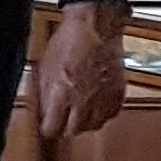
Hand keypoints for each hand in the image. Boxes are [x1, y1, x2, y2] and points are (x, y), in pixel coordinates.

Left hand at [35, 0, 131, 144]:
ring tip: (78, 114)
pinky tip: (95, 107)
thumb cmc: (68, 43)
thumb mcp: (44, 69)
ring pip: (94, 126)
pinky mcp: (117, 92)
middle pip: (73, 132)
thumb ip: (44, 94)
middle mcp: (83, 99)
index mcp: (61, 93)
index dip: (47, 129)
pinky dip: (103, 115)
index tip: (46, 126)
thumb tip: (42, 112)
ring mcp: (103, 97)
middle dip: (65, 129)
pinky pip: (111, 115)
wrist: (94, 29)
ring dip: (84, 123)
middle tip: (61, 122)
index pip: (52, 128)